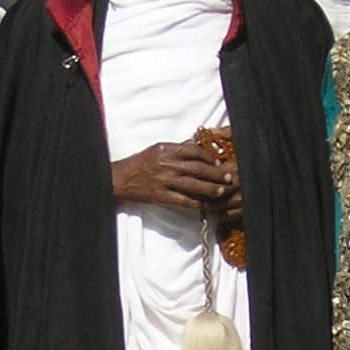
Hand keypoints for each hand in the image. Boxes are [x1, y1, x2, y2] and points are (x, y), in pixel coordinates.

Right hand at [111, 139, 240, 229]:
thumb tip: (194, 144)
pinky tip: (206, 205)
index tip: (218, 162)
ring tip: (222, 191)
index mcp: (166, 150)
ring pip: (194, 185)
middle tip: (229, 177)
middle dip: (216, 173)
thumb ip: (176, 147)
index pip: (194, 151)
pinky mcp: (161, 195)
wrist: (119, 179)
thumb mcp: (156, 149)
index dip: (209, 157)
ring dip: (211, 188)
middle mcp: (167, 164)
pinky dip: (196, 203)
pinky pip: (183, 200)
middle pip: (198, 168)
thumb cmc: (138, 163)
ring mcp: (164, 180)